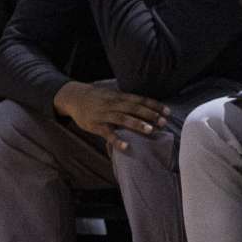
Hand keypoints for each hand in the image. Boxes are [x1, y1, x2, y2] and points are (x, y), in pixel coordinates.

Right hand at [53, 81, 169, 150]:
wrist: (74, 97)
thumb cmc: (97, 99)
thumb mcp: (112, 95)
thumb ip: (127, 100)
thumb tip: (146, 107)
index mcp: (119, 97)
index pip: (140, 100)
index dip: (154, 105)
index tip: (167, 112)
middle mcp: (113, 104)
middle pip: (134, 108)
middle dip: (149, 115)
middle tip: (163, 122)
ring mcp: (104, 114)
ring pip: (122, 118)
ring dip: (137, 124)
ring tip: (150, 130)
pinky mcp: (95, 125)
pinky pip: (107, 133)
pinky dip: (117, 140)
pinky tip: (126, 146)